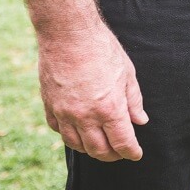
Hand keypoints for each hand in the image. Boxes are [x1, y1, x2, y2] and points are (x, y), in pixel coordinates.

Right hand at [38, 22, 148, 161]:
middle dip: (113, 155)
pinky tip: (78, 132)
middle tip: (121, 152)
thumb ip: (134, 101)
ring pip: (76, 145)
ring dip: (91, 149)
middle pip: (99, 150)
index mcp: (109, 108)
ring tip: (101, 145)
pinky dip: (70, 136)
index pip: (122, 143)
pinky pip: (58, 130)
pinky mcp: (49, 105)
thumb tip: (141, 120)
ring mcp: (64, 113)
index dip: (131, 152)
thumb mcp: (127, 73)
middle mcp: (85, 116)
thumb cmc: (102, 49)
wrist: (68, 33)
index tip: (136, 154)